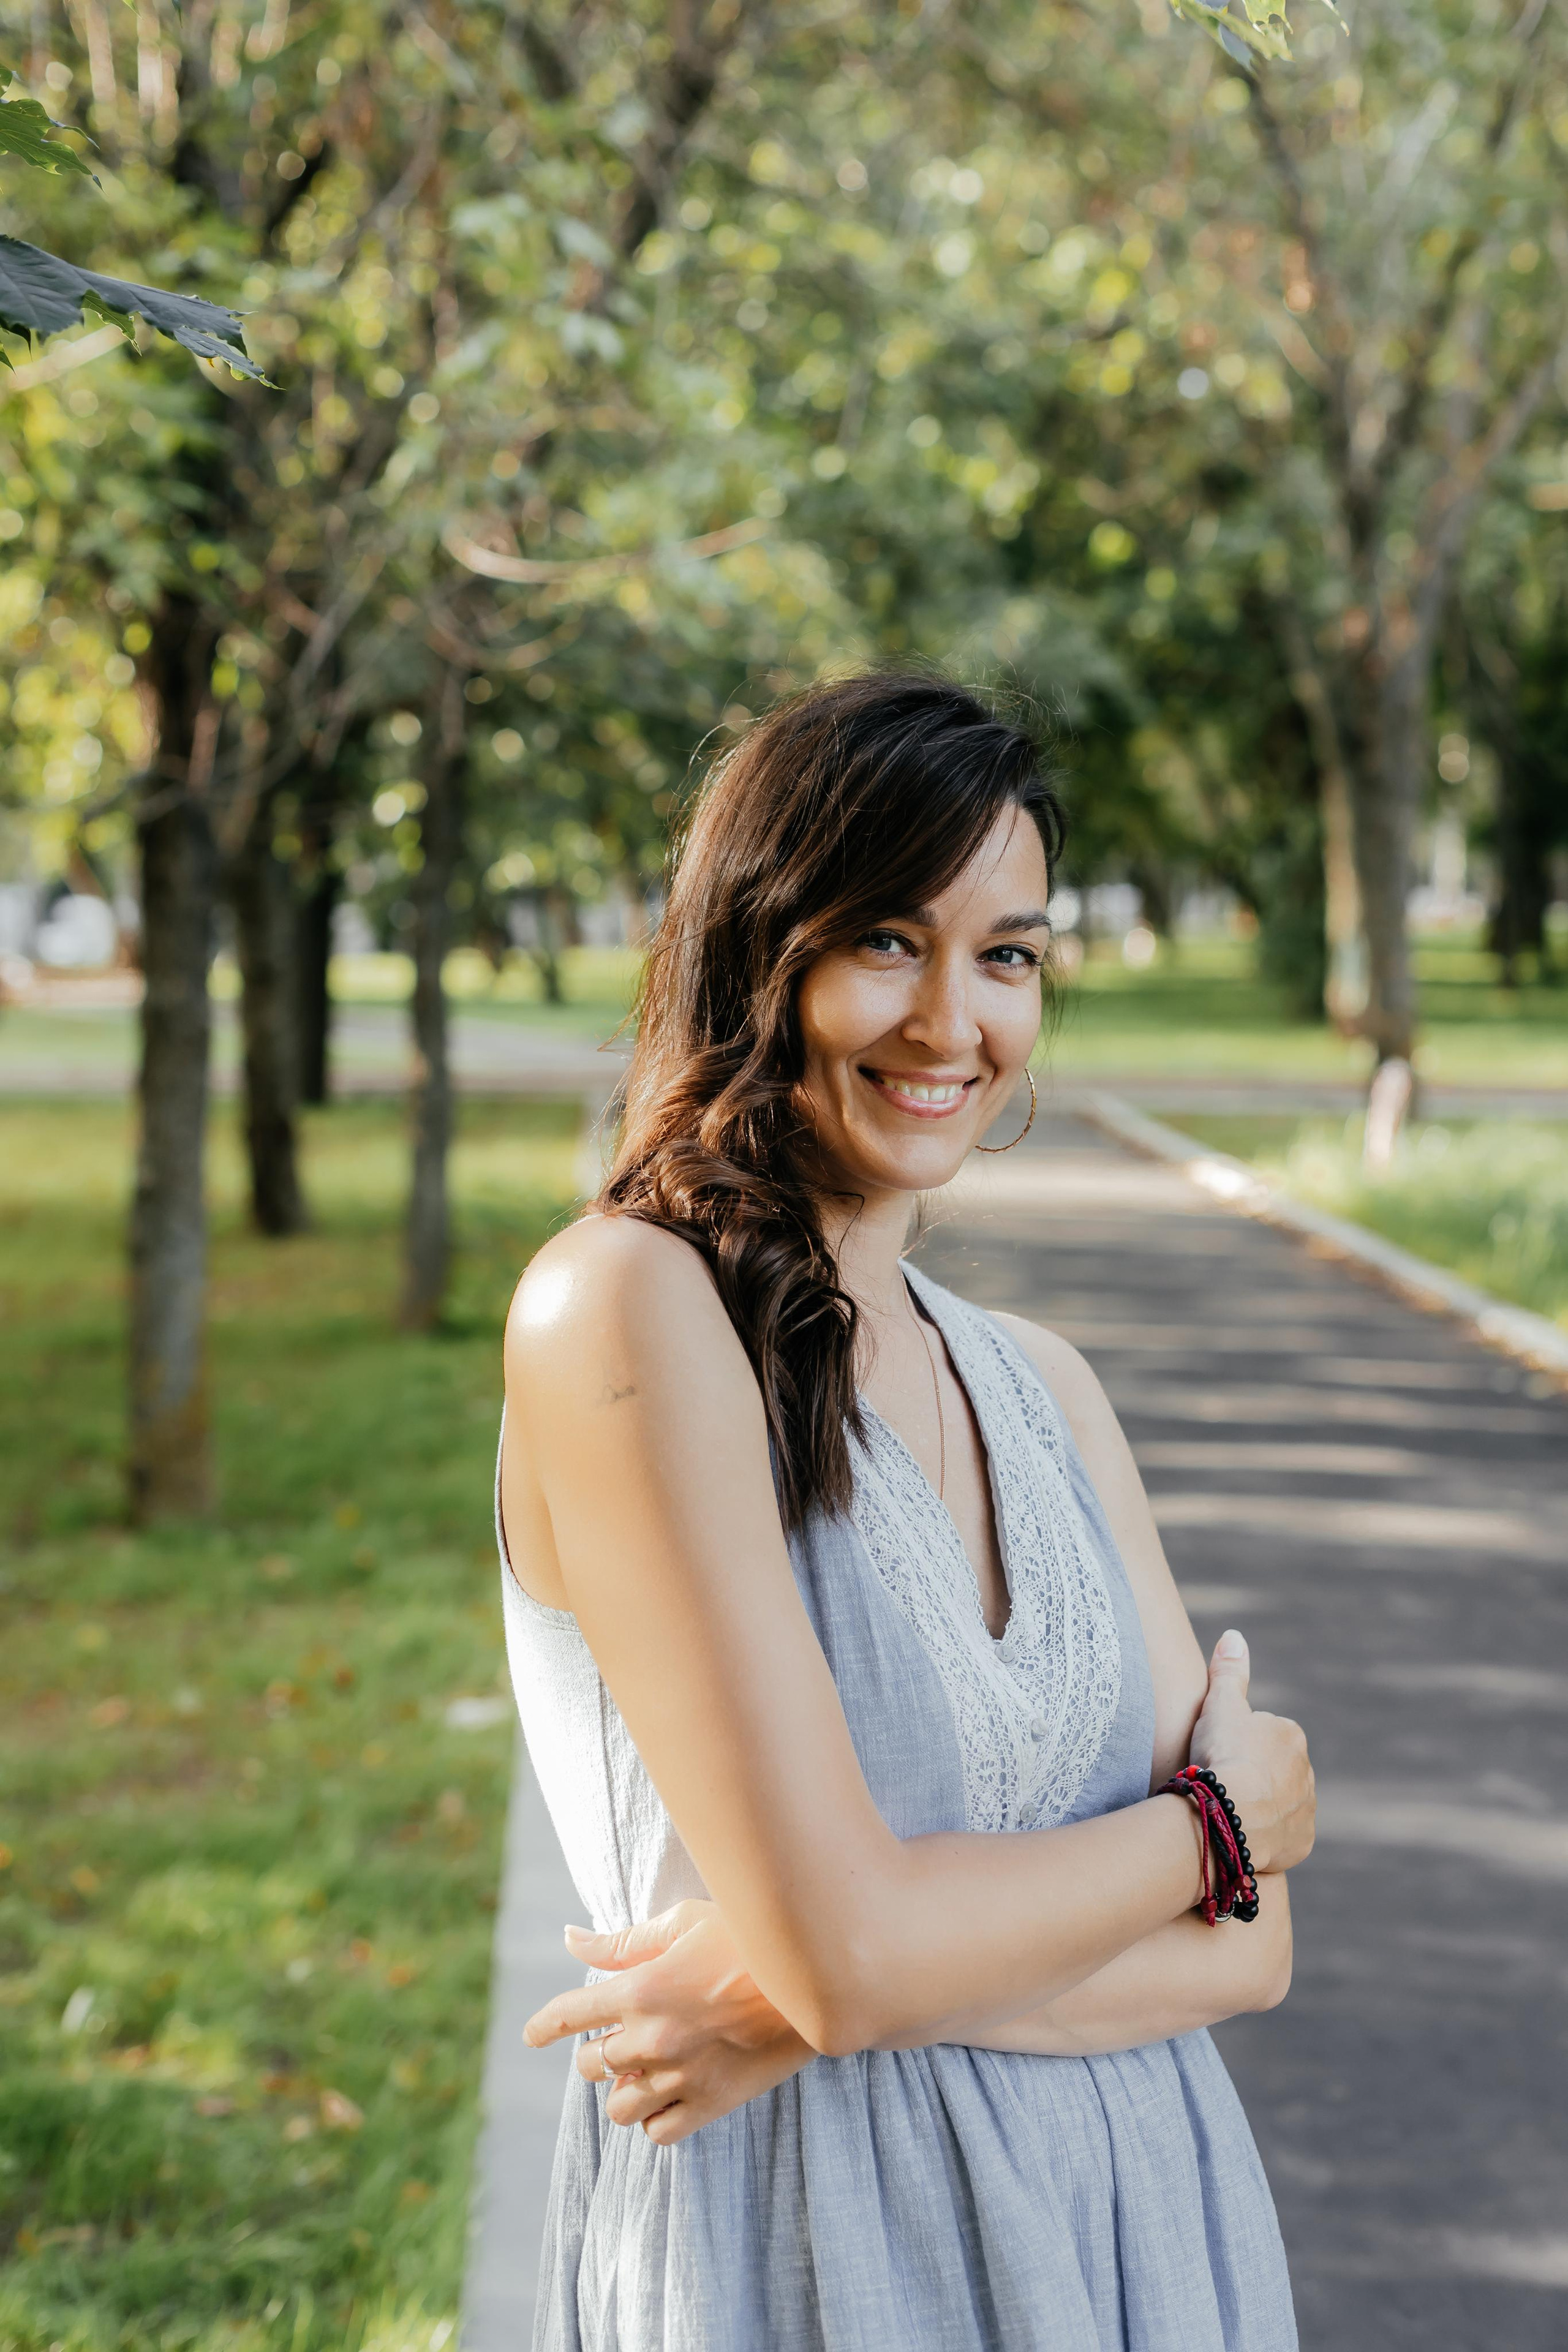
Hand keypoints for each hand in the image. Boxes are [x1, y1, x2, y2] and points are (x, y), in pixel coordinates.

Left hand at [522, 1898, 812, 2142]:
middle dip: (593, 2053)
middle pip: (590, 2065)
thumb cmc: (747, 1938)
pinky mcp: (712, 2103)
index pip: (570, 2014)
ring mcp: (682, 2076)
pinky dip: (655, 2117)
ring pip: (619, 2106)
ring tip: (641, 2071)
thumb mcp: (685, 1923)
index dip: (544, 2026)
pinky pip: (659, 2131)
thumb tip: (571, 1938)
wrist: (814, 1979)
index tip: (531, 2034)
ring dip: (622, 2088)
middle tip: (613, 2040)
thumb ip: (623, 1941)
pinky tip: (667, 2094)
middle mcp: (653, 2038)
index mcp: (642, 1990)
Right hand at [1187, 1631, 1314, 1875]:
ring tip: (1229, 1810)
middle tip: (1221, 1783)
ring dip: (1260, 1805)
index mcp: (1290, 1736)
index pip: (1263, 1736)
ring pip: (1280, 1803)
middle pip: (1274, 1771)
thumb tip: (1234, 1635)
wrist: (1230, 1815)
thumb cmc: (1222, 1755)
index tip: (1218, 1755)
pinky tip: (1242, 1832)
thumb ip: (1229, 1672)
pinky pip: (1283, 1836)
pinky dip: (1265, 1835)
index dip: (1236, 1746)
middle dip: (1253, 1776)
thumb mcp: (1220, 1705)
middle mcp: (1307, 1771)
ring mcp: (1306, 1809)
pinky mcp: (1301, 1842)